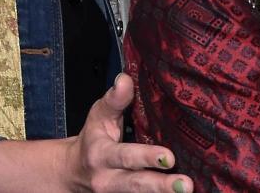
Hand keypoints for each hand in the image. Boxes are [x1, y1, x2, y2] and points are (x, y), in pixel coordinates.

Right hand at [64, 73, 193, 192]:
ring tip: (187, 190)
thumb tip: (125, 78)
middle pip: (137, 184)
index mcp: (101, 156)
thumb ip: (114, 99)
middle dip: (162, 186)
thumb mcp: (99, 116)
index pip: (125, 156)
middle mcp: (108, 180)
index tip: (169, 157)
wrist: (72, 173)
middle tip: (186, 185)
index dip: (146, 157)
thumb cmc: (93, 139)